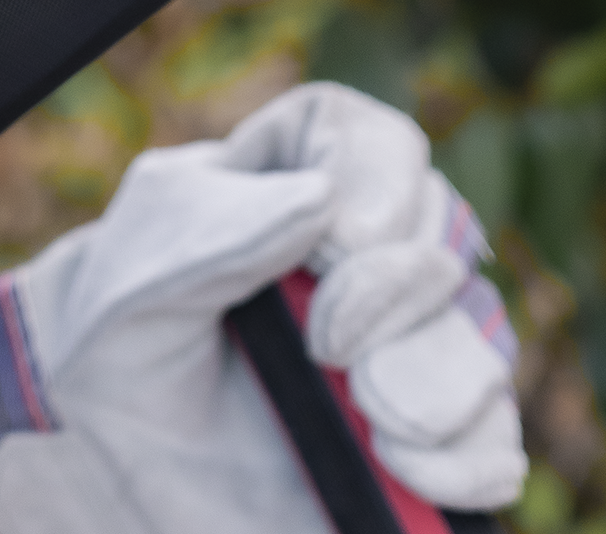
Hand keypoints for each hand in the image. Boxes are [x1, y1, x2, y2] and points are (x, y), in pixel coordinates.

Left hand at [0, 83, 524, 533]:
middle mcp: (362, 251)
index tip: (339, 244)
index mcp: (292, 176)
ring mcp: (399, 345)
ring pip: (481, 332)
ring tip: (374, 416)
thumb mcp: (135, 273)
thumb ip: (216, 231)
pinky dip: (470, 459)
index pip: (370, 137)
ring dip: (440, 377)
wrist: (110, 453)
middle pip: (441, 229)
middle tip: (330, 349)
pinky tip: (409, 468)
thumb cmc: (116, 332)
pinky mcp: (419, 441)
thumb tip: (323, 199)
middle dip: (399, 291)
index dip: (378, 178)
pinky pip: (494, 442)